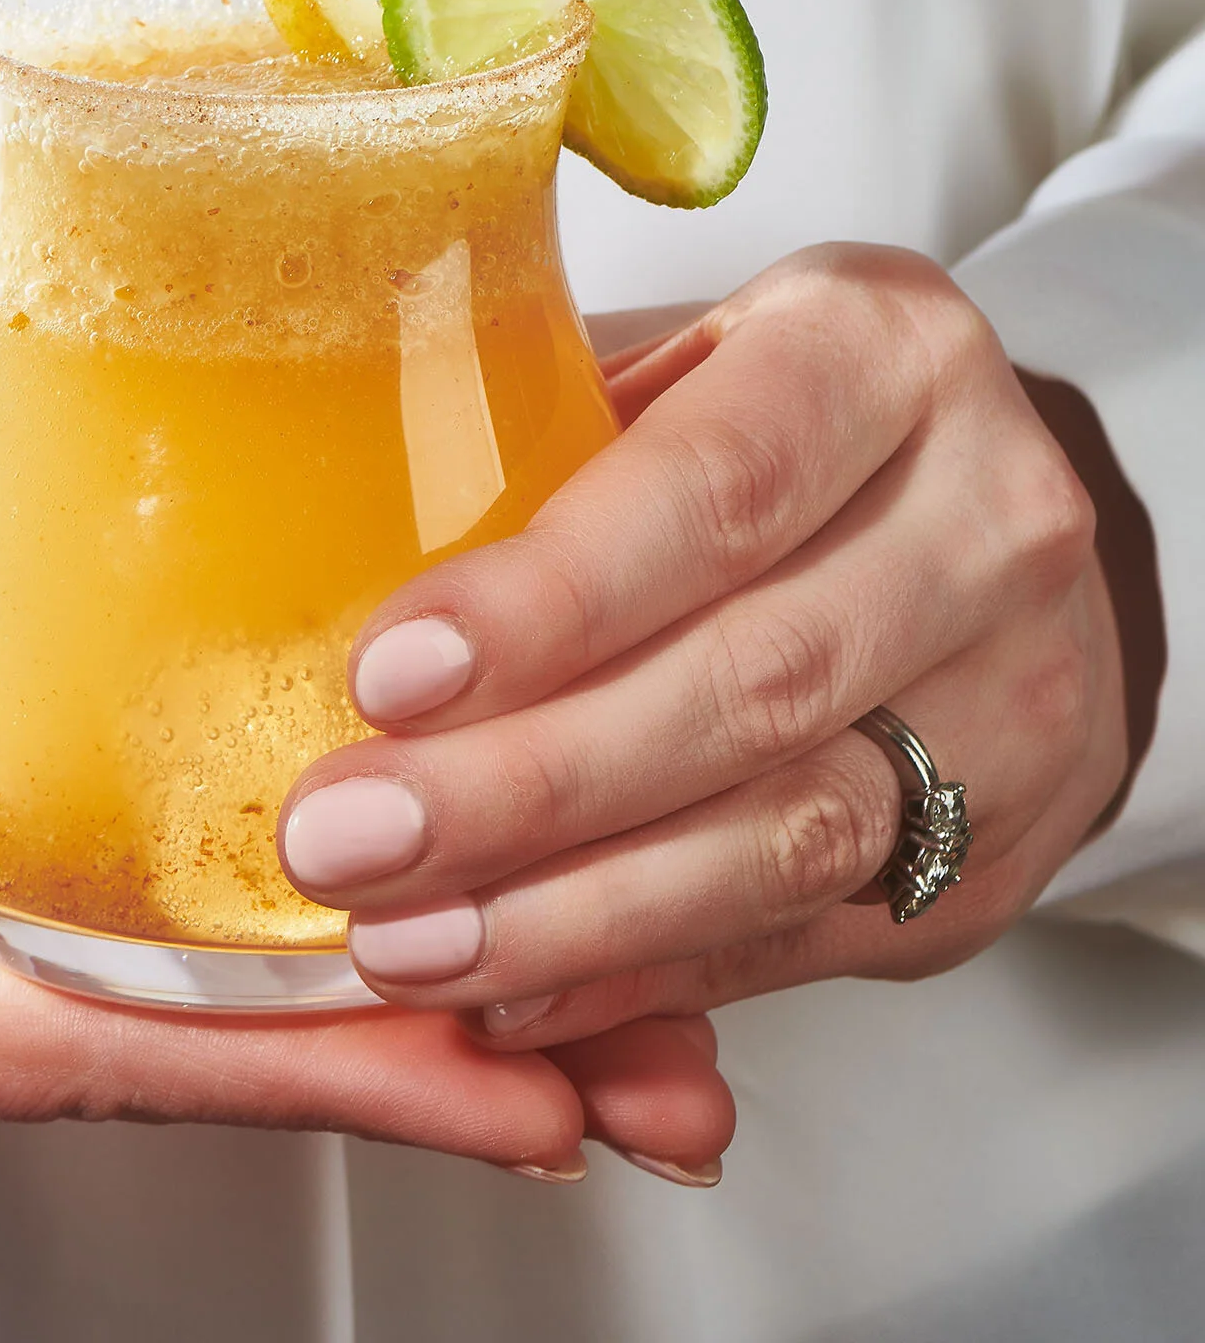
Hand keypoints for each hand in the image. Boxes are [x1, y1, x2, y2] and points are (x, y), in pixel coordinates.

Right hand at [0, 629, 732, 1180]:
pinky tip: (480, 832)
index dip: (341, 1087)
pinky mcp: (57, 820)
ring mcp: (44, 907)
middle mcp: (8, 978)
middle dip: (478, 1051)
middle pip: (271, 1033)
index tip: (526, 1105)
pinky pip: (240, 868)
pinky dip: (376, 863)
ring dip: (467, 953)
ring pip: (284, 952)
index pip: (155, 1058)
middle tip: (676, 1065)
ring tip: (649, 966)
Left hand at [278, 244, 1132, 1048]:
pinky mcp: (994, 849)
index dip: (553, 599)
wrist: (989, 536)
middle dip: (530, 783)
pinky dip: (643, 973)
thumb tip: (327, 539)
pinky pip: (803, 933)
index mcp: (883, 354)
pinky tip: (515, 988)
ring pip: (789, 832)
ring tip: (410, 940)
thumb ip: (555, 432)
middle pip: (751, 681)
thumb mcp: (690, 367)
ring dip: (576, 910)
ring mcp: (1017, 698)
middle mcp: (984, 520)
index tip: (391, 678)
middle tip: (353, 837)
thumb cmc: (790, 431)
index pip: (720, 485)